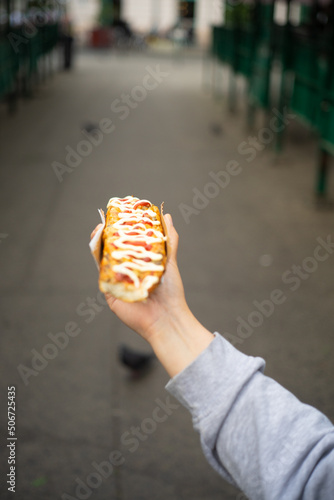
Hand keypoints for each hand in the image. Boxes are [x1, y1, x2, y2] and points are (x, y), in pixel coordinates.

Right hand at [90, 214, 212, 376]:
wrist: (167, 317)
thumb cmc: (171, 292)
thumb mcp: (169, 261)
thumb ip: (169, 240)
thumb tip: (167, 216)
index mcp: (138, 264)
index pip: (127, 243)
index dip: (122, 229)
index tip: (120, 214)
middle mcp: (126, 271)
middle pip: (112, 249)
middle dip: (107, 233)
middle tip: (106, 219)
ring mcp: (116, 280)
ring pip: (103, 258)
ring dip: (99, 242)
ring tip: (100, 228)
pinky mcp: (109, 291)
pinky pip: (101, 272)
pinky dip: (98, 257)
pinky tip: (98, 245)